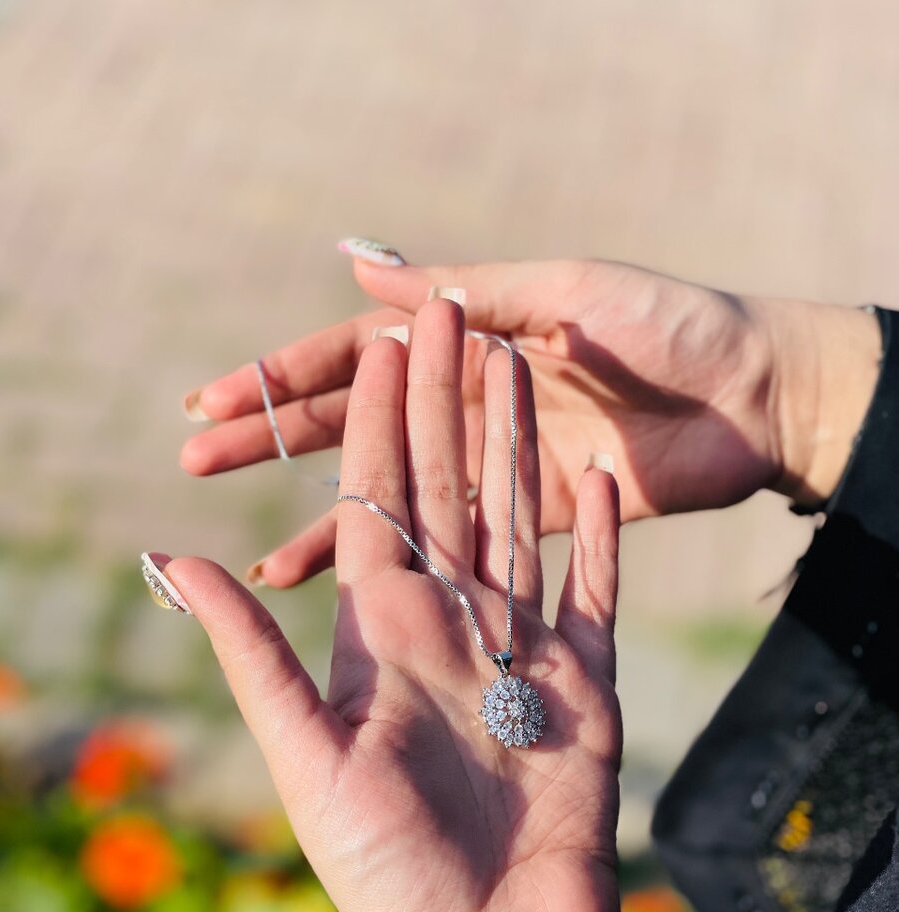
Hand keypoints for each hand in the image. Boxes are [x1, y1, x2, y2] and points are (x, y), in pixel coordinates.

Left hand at [163, 297, 621, 911]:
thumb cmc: (384, 869)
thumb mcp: (305, 753)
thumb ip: (253, 651)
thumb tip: (168, 557)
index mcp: (381, 633)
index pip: (379, 500)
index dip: (380, 419)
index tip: (387, 341)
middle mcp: (449, 630)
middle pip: (447, 493)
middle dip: (448, 403)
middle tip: (459, 319)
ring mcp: (520, 655)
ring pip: (518, 525)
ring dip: (518, 446)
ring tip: (524, 368)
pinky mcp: (583, 690)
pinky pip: (592, 595)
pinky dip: (594, 539)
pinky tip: (593, 480)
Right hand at [179, 254, 879, 587]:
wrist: (754, 397)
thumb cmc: (670, 326)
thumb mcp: (567, 292)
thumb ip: (471, 291)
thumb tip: (359, 271)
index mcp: (468, 346)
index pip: (355, 363)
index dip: (284, 380)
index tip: (216, 402)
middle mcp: (468, 411)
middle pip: (355, 431)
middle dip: (276, 445)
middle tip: (199, 462)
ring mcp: (497, 472)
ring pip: (394, 506)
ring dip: (326, 529)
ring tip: (265, 571)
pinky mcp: (531, 523)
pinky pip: (454, 552)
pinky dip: (411, 572)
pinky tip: (371, 600)